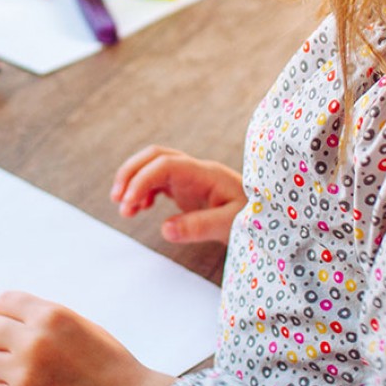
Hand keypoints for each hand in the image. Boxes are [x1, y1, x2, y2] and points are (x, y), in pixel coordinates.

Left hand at [0, 291, 173, 385]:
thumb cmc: (103, 362)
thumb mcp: (74, 325)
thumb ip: (38, 316)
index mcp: (51, 316)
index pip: (3, 302)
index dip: (8, 313)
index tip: (16, 324)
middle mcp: (34, 343)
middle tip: (11, 347)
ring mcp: (24, 376)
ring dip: (0, 366)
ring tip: (27, 370)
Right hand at [112, 145, 246, 244]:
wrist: (268, 216)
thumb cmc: (255, 218)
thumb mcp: (231, 226)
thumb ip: (199, 227)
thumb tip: (164, 229)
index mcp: (205, 174)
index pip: (165, 164)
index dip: (142, 180)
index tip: (128, 205)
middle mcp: (195, 171)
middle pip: (154, 156)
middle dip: (130, 173)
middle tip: (117, 200)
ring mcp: (190, 178)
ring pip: (152, 167)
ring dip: (133, 182)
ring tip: (124, 210)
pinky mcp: (187, 188)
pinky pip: (157, 181)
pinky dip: (142, 191)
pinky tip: (139, 209)